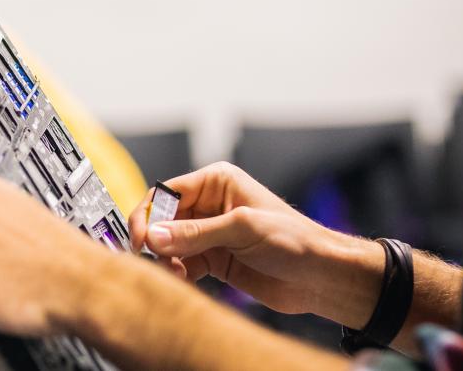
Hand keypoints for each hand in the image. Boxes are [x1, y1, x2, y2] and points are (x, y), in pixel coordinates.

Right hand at [127, 162, 381, 323]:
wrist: (320, 278)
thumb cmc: (295, 241)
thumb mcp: (242, 229)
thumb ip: (196, 232)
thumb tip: (154, 235)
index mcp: (216, 183)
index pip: (167, 193)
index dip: (149, 214)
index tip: (141, 238)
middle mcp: (209, 206)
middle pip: (163, 219)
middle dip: (154, 239)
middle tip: (150, 258)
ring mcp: (210, 234)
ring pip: (168, 243)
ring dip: (164, 258)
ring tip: (173, 272)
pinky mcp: (213, 260)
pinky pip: (181, 263)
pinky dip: (176, 272)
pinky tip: (182, 279)